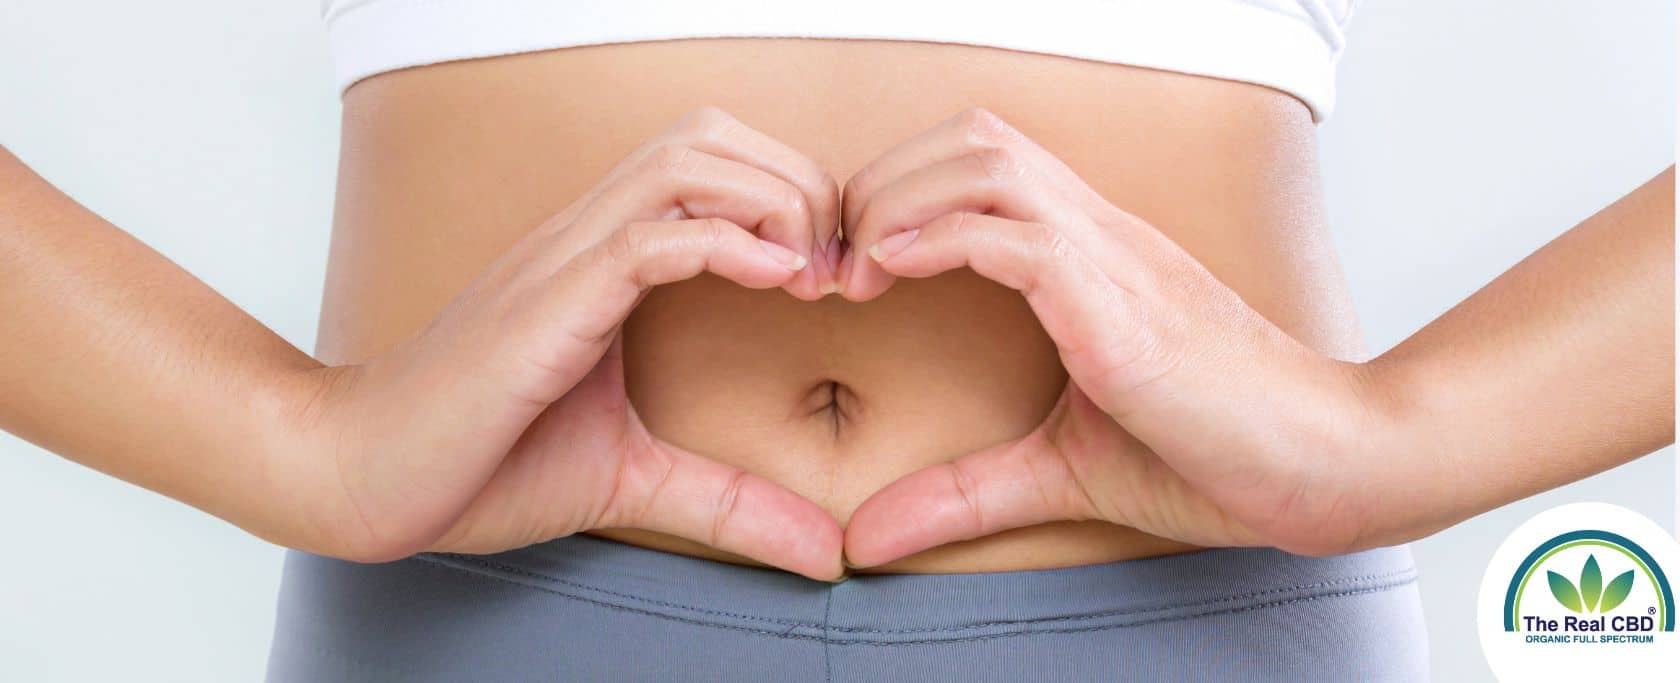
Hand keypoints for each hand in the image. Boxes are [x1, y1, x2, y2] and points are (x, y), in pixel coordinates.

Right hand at [283, 108, 845, 579]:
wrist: (365, 479)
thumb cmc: (481, 465)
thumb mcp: (634, 479)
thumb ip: (729, 502)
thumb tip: (825, 552)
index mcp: (605, 260)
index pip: (713, 167)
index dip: (791, 198)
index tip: (838, 276)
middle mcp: (585, 240)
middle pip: (710, 138)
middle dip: (797, 182)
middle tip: (839, 268)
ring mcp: (562, 262)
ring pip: (683, 163)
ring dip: (770, 201)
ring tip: (811, 273)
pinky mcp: (545, 303)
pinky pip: (644, 236)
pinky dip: (723, 243)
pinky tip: (776, 282)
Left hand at [838, 109, 1379, 566]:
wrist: (1326, 467)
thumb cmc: (1212, 456)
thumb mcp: (1058, 471)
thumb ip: (962, 492)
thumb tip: (865, 536)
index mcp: (1089, 254)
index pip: (981, 162)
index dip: (899, 192)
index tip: (849, 265)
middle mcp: (1099, 235)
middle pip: (972, 137)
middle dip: (882, 180)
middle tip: (834, 260)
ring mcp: (1113, 261)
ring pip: (986, 162)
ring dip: (899, 200)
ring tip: (855, 269)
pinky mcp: (1122, 309)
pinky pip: (1018, 235)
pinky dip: (938, 238)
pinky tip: (891, 272)